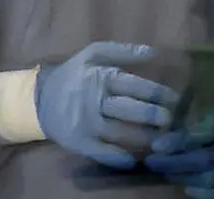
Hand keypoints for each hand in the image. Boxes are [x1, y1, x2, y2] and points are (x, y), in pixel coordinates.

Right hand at [35, 42, 178, 168]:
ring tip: (162, 140)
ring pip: (119, 132)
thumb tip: (152, 51)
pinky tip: (132, 160)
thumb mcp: (91, 55)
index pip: (132, 84)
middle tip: (170, 120)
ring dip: (142, 137)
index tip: (174, 99)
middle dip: (152, 115)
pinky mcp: (80, 142)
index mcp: (100, 77)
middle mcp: (94, 101)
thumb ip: (121, 51)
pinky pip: (100, 152)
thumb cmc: (73, 75)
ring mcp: (87, 123)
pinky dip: (117, 158)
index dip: (155, 92)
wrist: (40, 99)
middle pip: (128, 109)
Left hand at [145, 108, 213, 198]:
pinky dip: (205, 194)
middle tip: (153, 163)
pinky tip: (189, 189)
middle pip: (201, 160)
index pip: (197, 136)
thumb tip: (166, 138)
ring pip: (211, 179)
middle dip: (174, 163)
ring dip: (185, 179)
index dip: (175, 142)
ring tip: (168, 174)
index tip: (155, 146)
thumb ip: (195, 127)